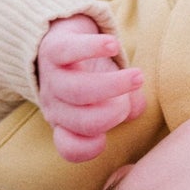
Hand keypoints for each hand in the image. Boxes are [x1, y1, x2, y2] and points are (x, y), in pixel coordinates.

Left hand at [35, 15, 144, 162]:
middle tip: (129, 101)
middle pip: (82, 121)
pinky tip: (113, 46)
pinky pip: (69, 51)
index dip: (89, 148)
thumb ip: (126, 106)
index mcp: (67, 124)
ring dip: (113, 85)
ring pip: (78, 90)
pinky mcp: (52, 49)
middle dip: (113, 114)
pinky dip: (93, 48)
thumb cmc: (91, 76)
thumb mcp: (109, 97)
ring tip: (138, 77)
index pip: (70, 148)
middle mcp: (55, 106)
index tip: (106, 138)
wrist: (63, 41)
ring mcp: (52, 78)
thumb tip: (136, 108)